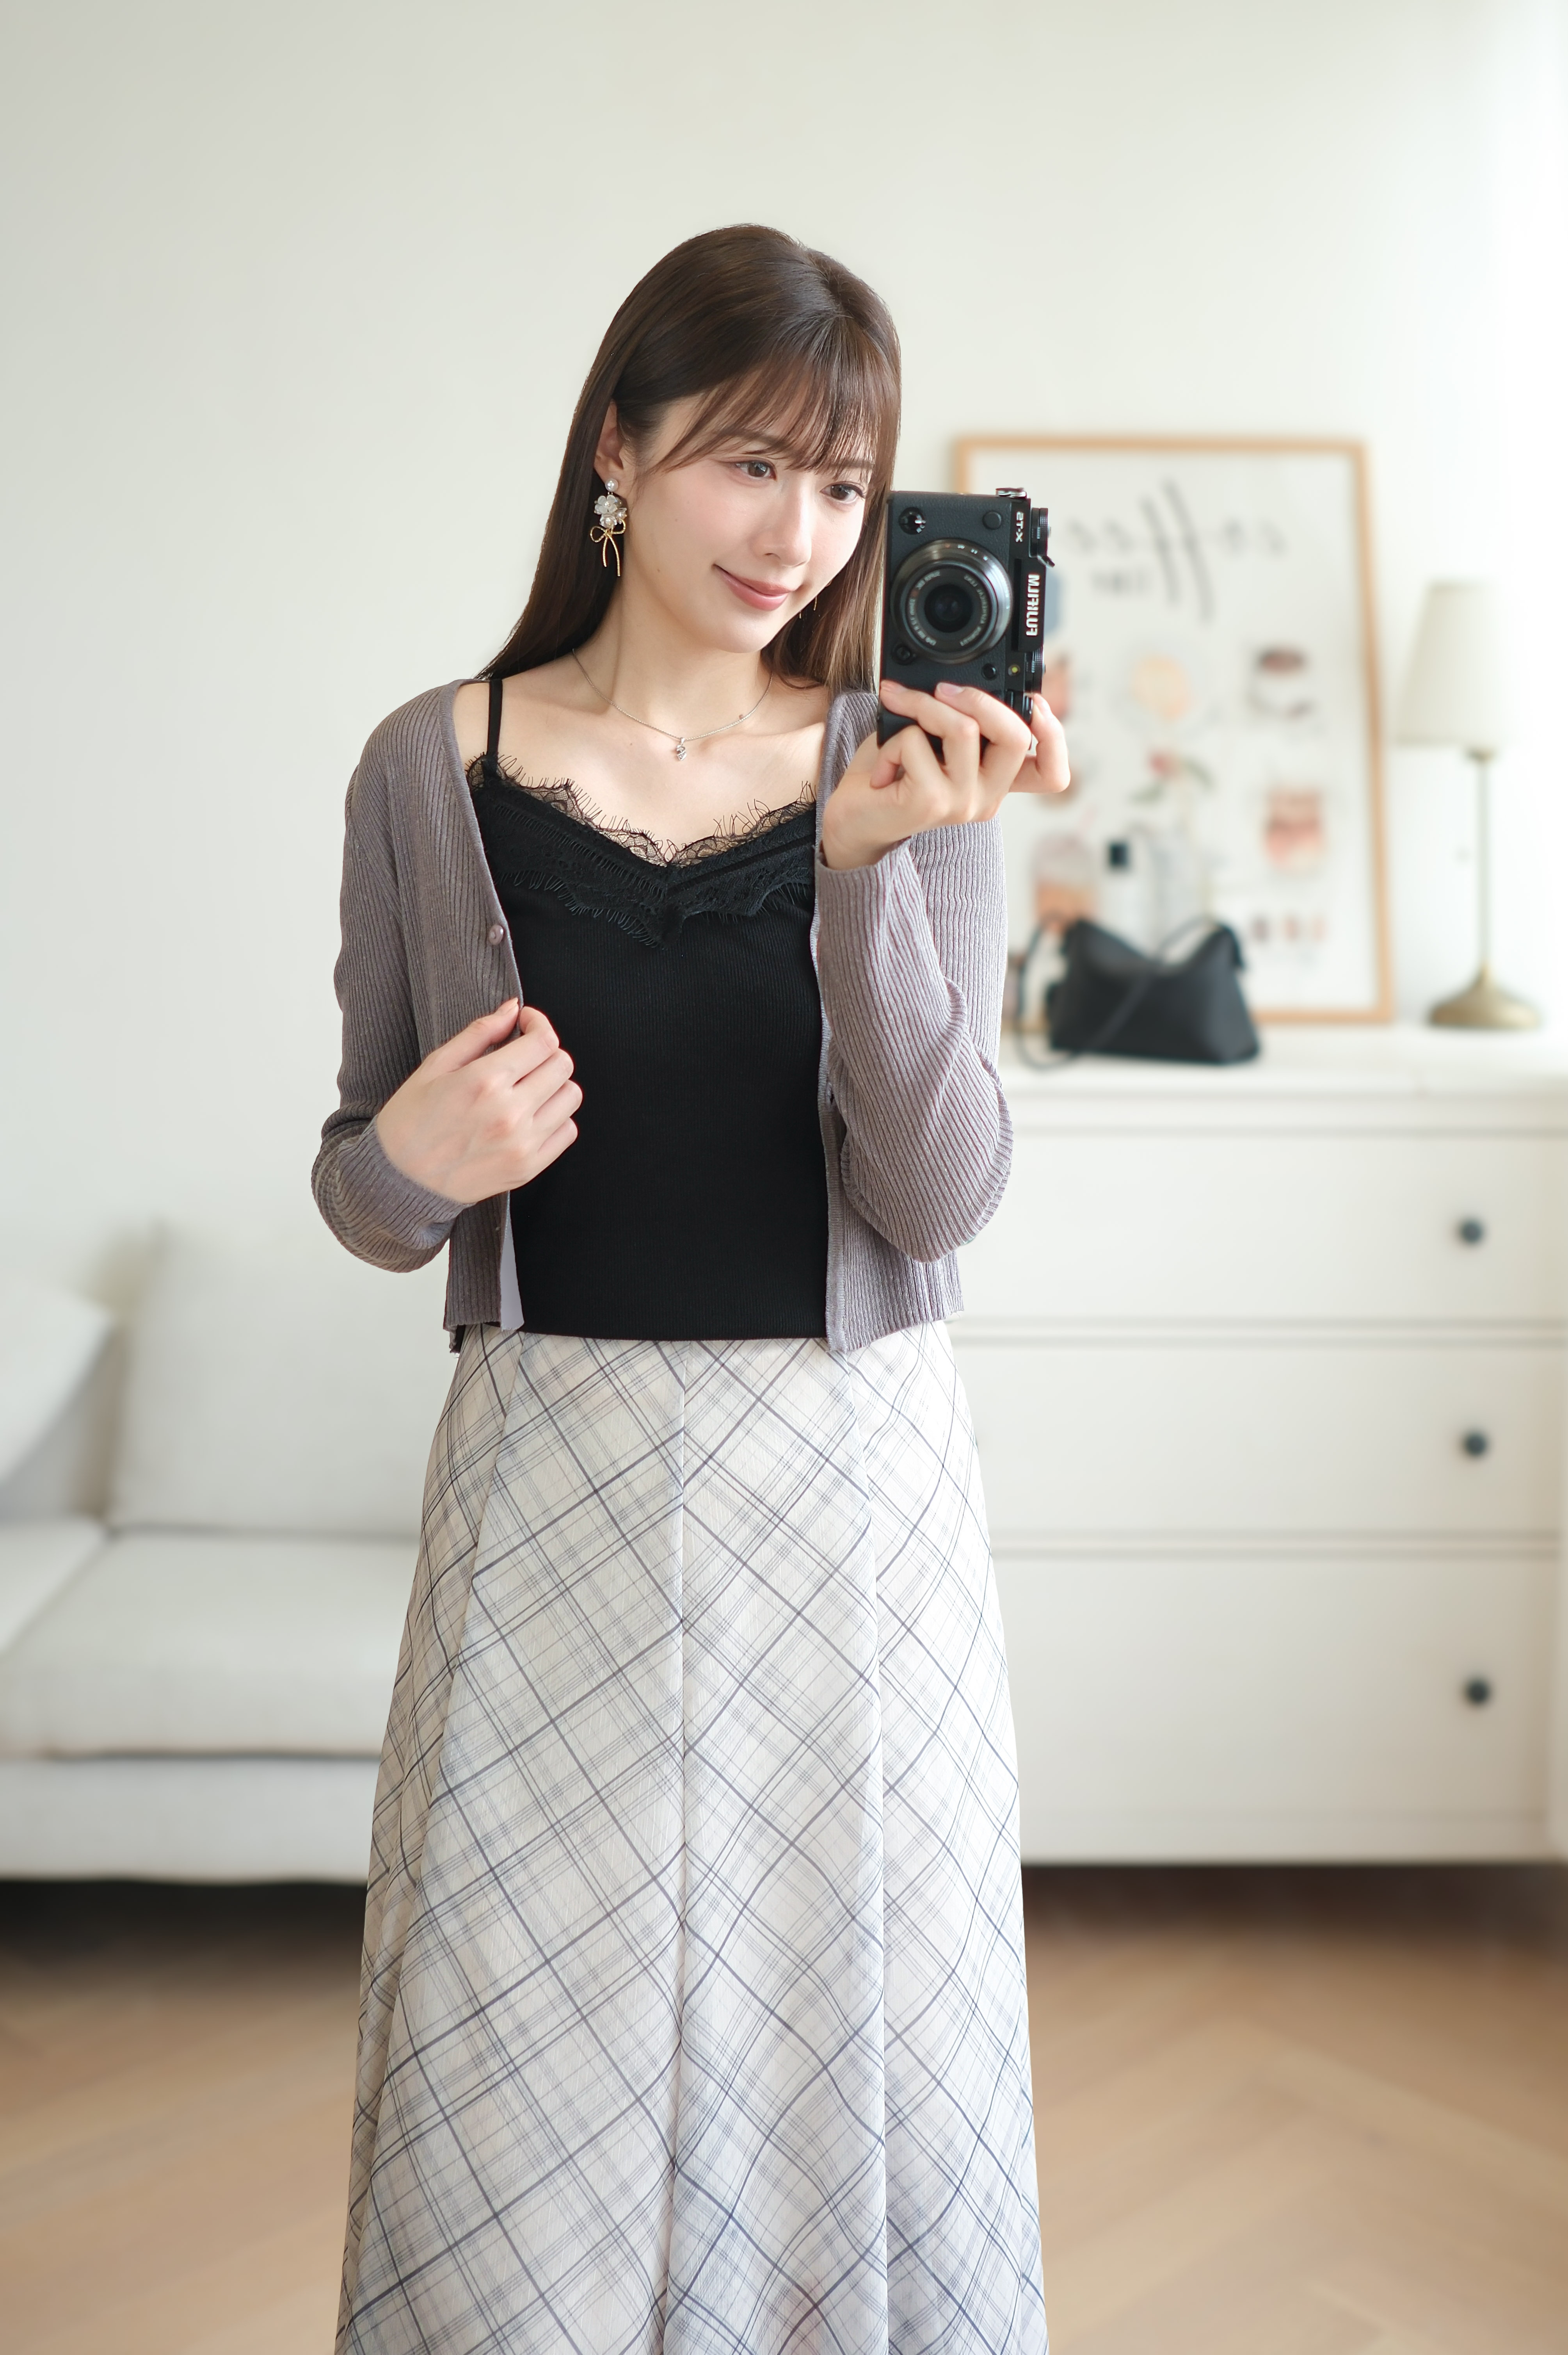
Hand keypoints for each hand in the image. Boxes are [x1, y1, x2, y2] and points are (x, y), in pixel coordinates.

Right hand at [374, 1000, 579, 1204]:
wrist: (399, 1180)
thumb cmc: (410, 1121)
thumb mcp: (435, 1066)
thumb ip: (479, 1033)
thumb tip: (512, 1009)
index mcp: (485, 1081)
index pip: (542, 1041)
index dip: (538, 1024)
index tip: (527, 1023)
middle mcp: (509, 1112)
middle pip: (562, 1065)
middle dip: (546, 1051)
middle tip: (525, 1054)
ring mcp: (522, 1143)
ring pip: (570, 1096)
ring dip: (554, 1083)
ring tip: (528, 1085)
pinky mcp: (528, 1167)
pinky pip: (567, 1131)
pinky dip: (557, 1117)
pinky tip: (532, 1114)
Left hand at [820, 679, 1070, 870]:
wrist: (852, 818)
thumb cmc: (892, 774)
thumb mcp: (935, 740)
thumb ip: (961, 721)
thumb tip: (964, 680)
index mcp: (995, 782)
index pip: (1052, 773)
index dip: (1054, 734)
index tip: (1034, 701)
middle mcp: (986, 797)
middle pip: (1015, 736)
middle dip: (979, 697)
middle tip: (942, 689)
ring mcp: (961, 804)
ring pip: (963, 729)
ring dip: (923, 706)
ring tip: (898, 709)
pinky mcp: (930, 803)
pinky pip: (918, 743)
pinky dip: (893, 739)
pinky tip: (883, 764)